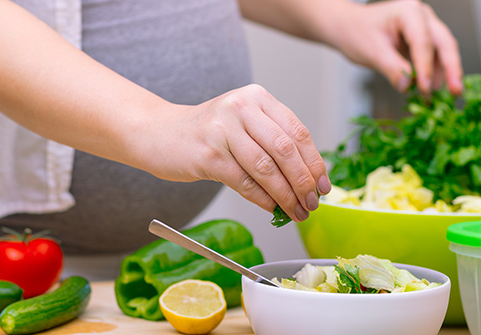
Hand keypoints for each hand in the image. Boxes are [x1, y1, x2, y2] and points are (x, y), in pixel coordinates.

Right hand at [142, 84, 330, 221]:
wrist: (158, 133)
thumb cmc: (206, 132)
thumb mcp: (242, 123)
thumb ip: (272, 141)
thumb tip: (308, 178)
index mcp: (257, 97)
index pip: (297, 132)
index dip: (314, 162)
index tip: (322, 185)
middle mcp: (241, 108)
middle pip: (285, 150)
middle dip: (303, 182)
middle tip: (312, 203)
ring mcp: (223, 130)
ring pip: (267, 168)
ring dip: (286, 195)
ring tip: (296, 211)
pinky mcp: (209, 154)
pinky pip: (245, 182)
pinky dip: (263, 200)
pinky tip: (272, 209)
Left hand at [330, 0, 462, 94]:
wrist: (348, 28)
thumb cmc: (357, 33)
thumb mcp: (371, 52)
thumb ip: (391, 68)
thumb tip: (407, 86)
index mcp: (408, 12)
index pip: (422, 41)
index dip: (425, 66)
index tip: (425, 88)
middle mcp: (422, 17)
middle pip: (444, 43)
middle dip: (451, 68)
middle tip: (456, 91)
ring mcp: (426, 27)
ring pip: (443, 51)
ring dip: (445, 74)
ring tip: (444, 97)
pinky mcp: (423, 41)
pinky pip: (434, 58)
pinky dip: (434, 74)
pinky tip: (431, 91)